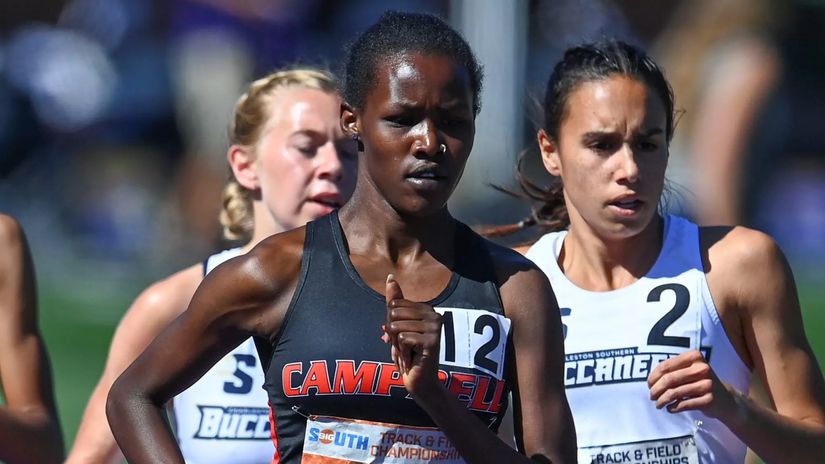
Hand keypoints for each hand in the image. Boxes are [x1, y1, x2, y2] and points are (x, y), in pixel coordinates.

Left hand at [384, 274, 442, 397]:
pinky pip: (402, 339)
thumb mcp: (398, 326)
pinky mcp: (433, 341)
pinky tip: (413, 358)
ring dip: (397, 345)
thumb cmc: (408, 353)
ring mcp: (435, 327)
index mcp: (426, 309)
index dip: (391, 324)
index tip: (403, 337)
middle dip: (392, 335)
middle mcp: (434, 315)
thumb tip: (391, 277)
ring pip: (396, 327)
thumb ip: (395, 302)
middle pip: (393, 315)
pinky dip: (402, 352)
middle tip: (405, 347)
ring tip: (409, 353)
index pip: (394, 305)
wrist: (419, 380)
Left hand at [648, 350, 739, 419]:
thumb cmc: (700, 382)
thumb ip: (672, 370)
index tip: (649, 384)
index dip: (653, 376)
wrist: (725, 399)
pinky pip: (684, 404)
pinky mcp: (709, 399)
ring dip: (662, 400)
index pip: (666, 365)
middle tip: (651, 396)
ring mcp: (707, 384)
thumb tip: (651, 381)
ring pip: (674, 393)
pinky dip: (673, 407)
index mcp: (695, 356)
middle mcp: (702, 368)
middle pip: (669, 379)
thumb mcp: (689, 370)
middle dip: (656, 389)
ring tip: (658, 404)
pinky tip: (669, 408)